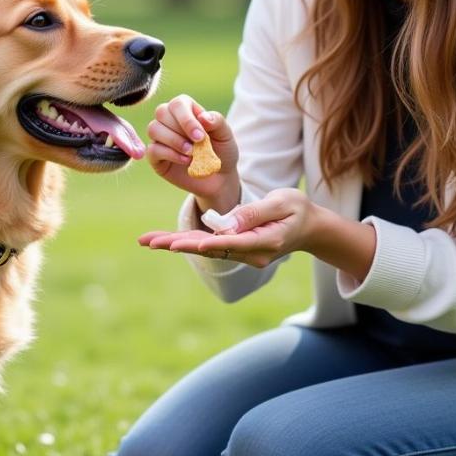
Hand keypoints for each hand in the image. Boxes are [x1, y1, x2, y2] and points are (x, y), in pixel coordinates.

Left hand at [138, 187, 316, 269]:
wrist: (309, 227)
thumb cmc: (297, 210)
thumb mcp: (283, 202)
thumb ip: (254, 212)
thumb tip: (226, 223)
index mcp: (265, 242)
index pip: (233, 242)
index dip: (209, 242)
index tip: (186, 243)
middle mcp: (251, 253)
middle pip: (209, 248)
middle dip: (178, 244)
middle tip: (150, 242)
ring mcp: (243, 253)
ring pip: (204, 247)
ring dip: (175, 243)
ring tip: (147, 240)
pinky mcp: (236, 247)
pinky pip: (208, 244)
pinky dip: (186, 241)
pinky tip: (165, 240)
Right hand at [146, 94, 239, 210]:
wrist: (220, 178)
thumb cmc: (222, 151)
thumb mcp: (225, 135)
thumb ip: (217, 122)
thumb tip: (202, 116)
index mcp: (186, 110)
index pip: (178, 104)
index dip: (187, 118)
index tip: (201, 136)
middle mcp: (169, 121)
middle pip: (161, 112)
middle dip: (180, 129)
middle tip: (198, 143)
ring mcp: (161, 138)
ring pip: (153, 129)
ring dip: (174, 141)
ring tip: (191, 153)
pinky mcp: (156, 157)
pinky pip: (152, 150)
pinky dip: (170, 155)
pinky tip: (186, 161)